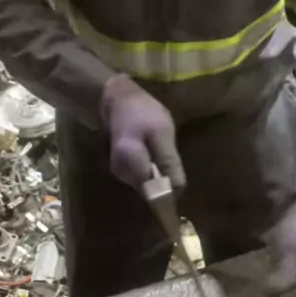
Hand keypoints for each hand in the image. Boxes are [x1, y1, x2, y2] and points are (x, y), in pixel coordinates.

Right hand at [101, 75, 185, 190]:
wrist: (117, 101)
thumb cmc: (142, 112)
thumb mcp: (161, 132)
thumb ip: (167, 162)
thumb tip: (177, 192)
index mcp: (131, 166)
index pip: (157, 195)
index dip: (171, 189)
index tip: (176, 175)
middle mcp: (123, 176)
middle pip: (153, 192)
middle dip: (166, 179)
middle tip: (168, 153)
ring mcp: (121, 175)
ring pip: (150, 186)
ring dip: (160, 173)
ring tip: (161, 149)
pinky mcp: (123, 172)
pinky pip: (145, 178)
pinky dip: (153, 168)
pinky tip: (153, 152)